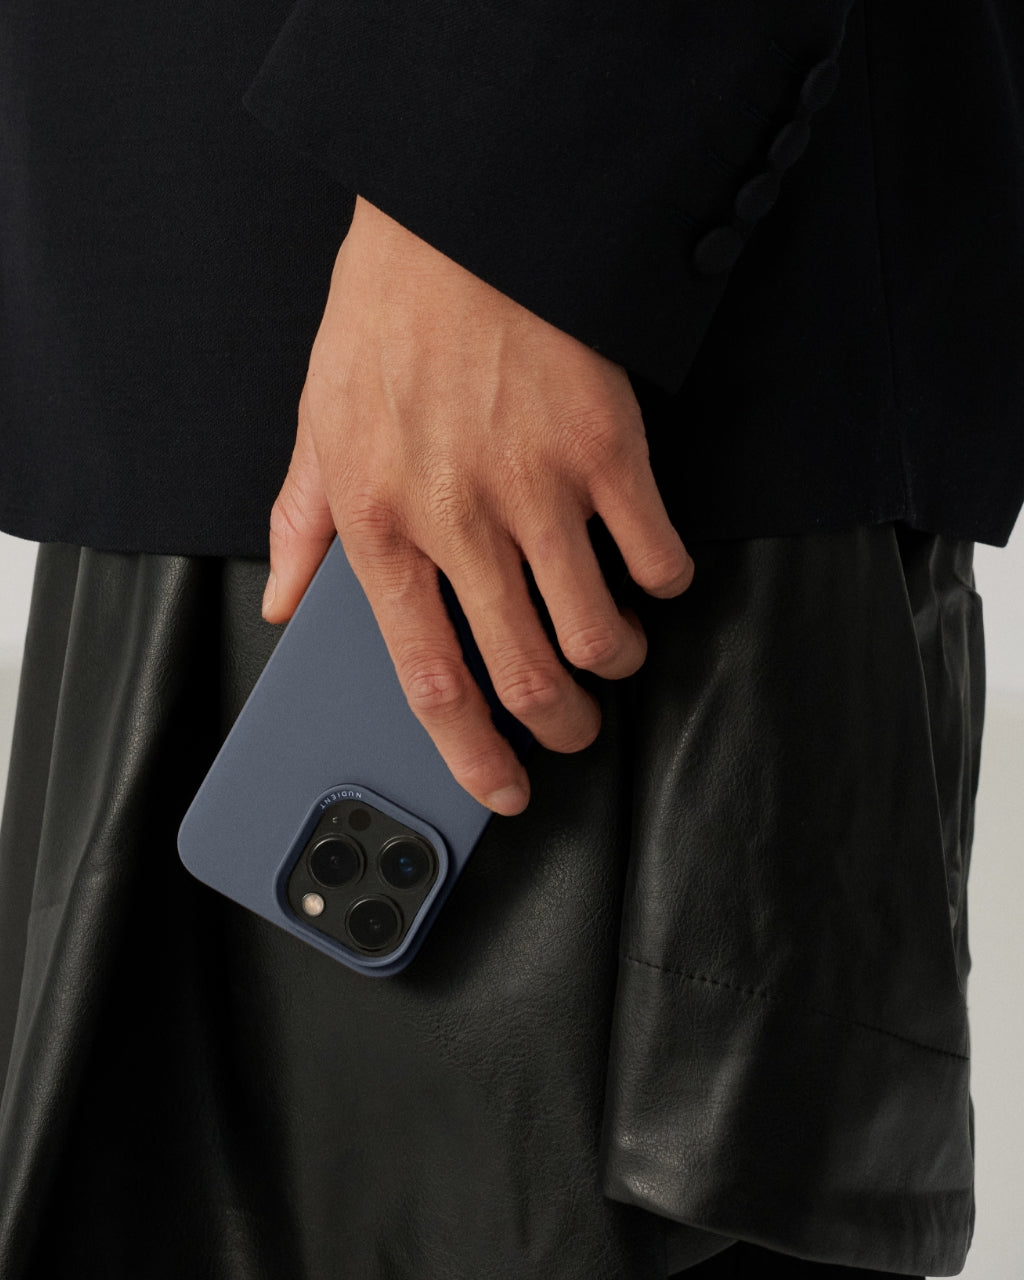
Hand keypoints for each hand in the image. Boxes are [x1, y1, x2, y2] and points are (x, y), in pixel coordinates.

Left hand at [263, 197, 692, 814]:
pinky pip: (655, 554)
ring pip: (599, 632)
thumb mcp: (317, 422)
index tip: (503, 787)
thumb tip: (282, 601)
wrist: (462, 218)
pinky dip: (665, 581)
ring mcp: (539, 488)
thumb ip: (302, 525)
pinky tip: (653, 571)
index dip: (472, 754)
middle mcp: (460, 521)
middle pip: (525, 676)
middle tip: (574, 731)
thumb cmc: (387, 318)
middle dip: (561, 727)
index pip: (428, 678)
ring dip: (616, 660)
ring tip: (615, 647)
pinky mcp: (607, 448)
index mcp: (382, 526)